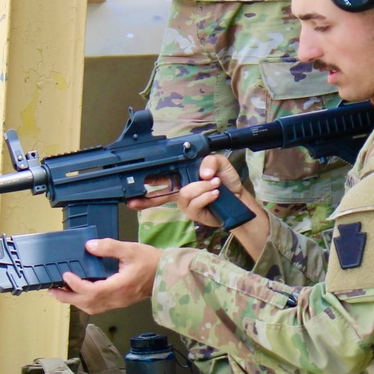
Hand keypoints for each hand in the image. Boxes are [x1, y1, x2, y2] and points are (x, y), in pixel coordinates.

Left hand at [49, 238, 161, 313]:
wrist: (168, 275)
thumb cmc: (151, 261)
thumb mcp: (130, 249)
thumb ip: (109, 247)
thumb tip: (89, 246)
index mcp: (119, 287)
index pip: (92, 291)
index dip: (76, 285)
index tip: (65, 274)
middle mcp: (117, 299)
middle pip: (87, 304)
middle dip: (68, 297)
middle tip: (52, 290)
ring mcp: (118, 302)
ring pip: (92, 308)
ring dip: (75, 301)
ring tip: (61, 293)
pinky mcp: (120, 302)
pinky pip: (98, 306)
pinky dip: (85, 302)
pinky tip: (80, 293)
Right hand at [128, 154, 252, 228]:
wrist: (238, 197)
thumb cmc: (226, 180)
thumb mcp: (218, 162)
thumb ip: (209, 161)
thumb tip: (201, 173)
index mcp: (182, 177)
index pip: (160, 177)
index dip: (146, 180)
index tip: (134, 181)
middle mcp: (181, 191)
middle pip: (158, 195)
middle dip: (147, 198)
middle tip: (135, 200)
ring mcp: (186, 203)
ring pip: (184, 194)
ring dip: (201, 187)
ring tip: (214, 184)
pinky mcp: (194, 212)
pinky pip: (195, 203)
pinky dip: (206, 196)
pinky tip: (215, 193)